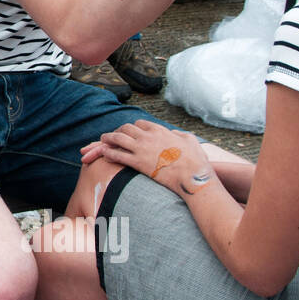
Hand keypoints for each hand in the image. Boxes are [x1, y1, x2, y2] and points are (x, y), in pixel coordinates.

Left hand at [91, 121, 213, 196]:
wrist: (193, 176)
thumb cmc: (195, 160)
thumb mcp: (190, 140)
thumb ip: (180, 134)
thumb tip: (175, 133)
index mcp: (160, 130)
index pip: (140, 123)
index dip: (133, 127)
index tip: (129, 132)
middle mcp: (148, 136)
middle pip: (126, 128)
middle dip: (118, 130)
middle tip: (113, 136)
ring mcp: (141, 148)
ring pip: (118, 138)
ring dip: (108, 138)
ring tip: (102, 140)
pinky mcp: (138, 162)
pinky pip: (117, 154)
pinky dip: (109, 153)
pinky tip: (104, 154)